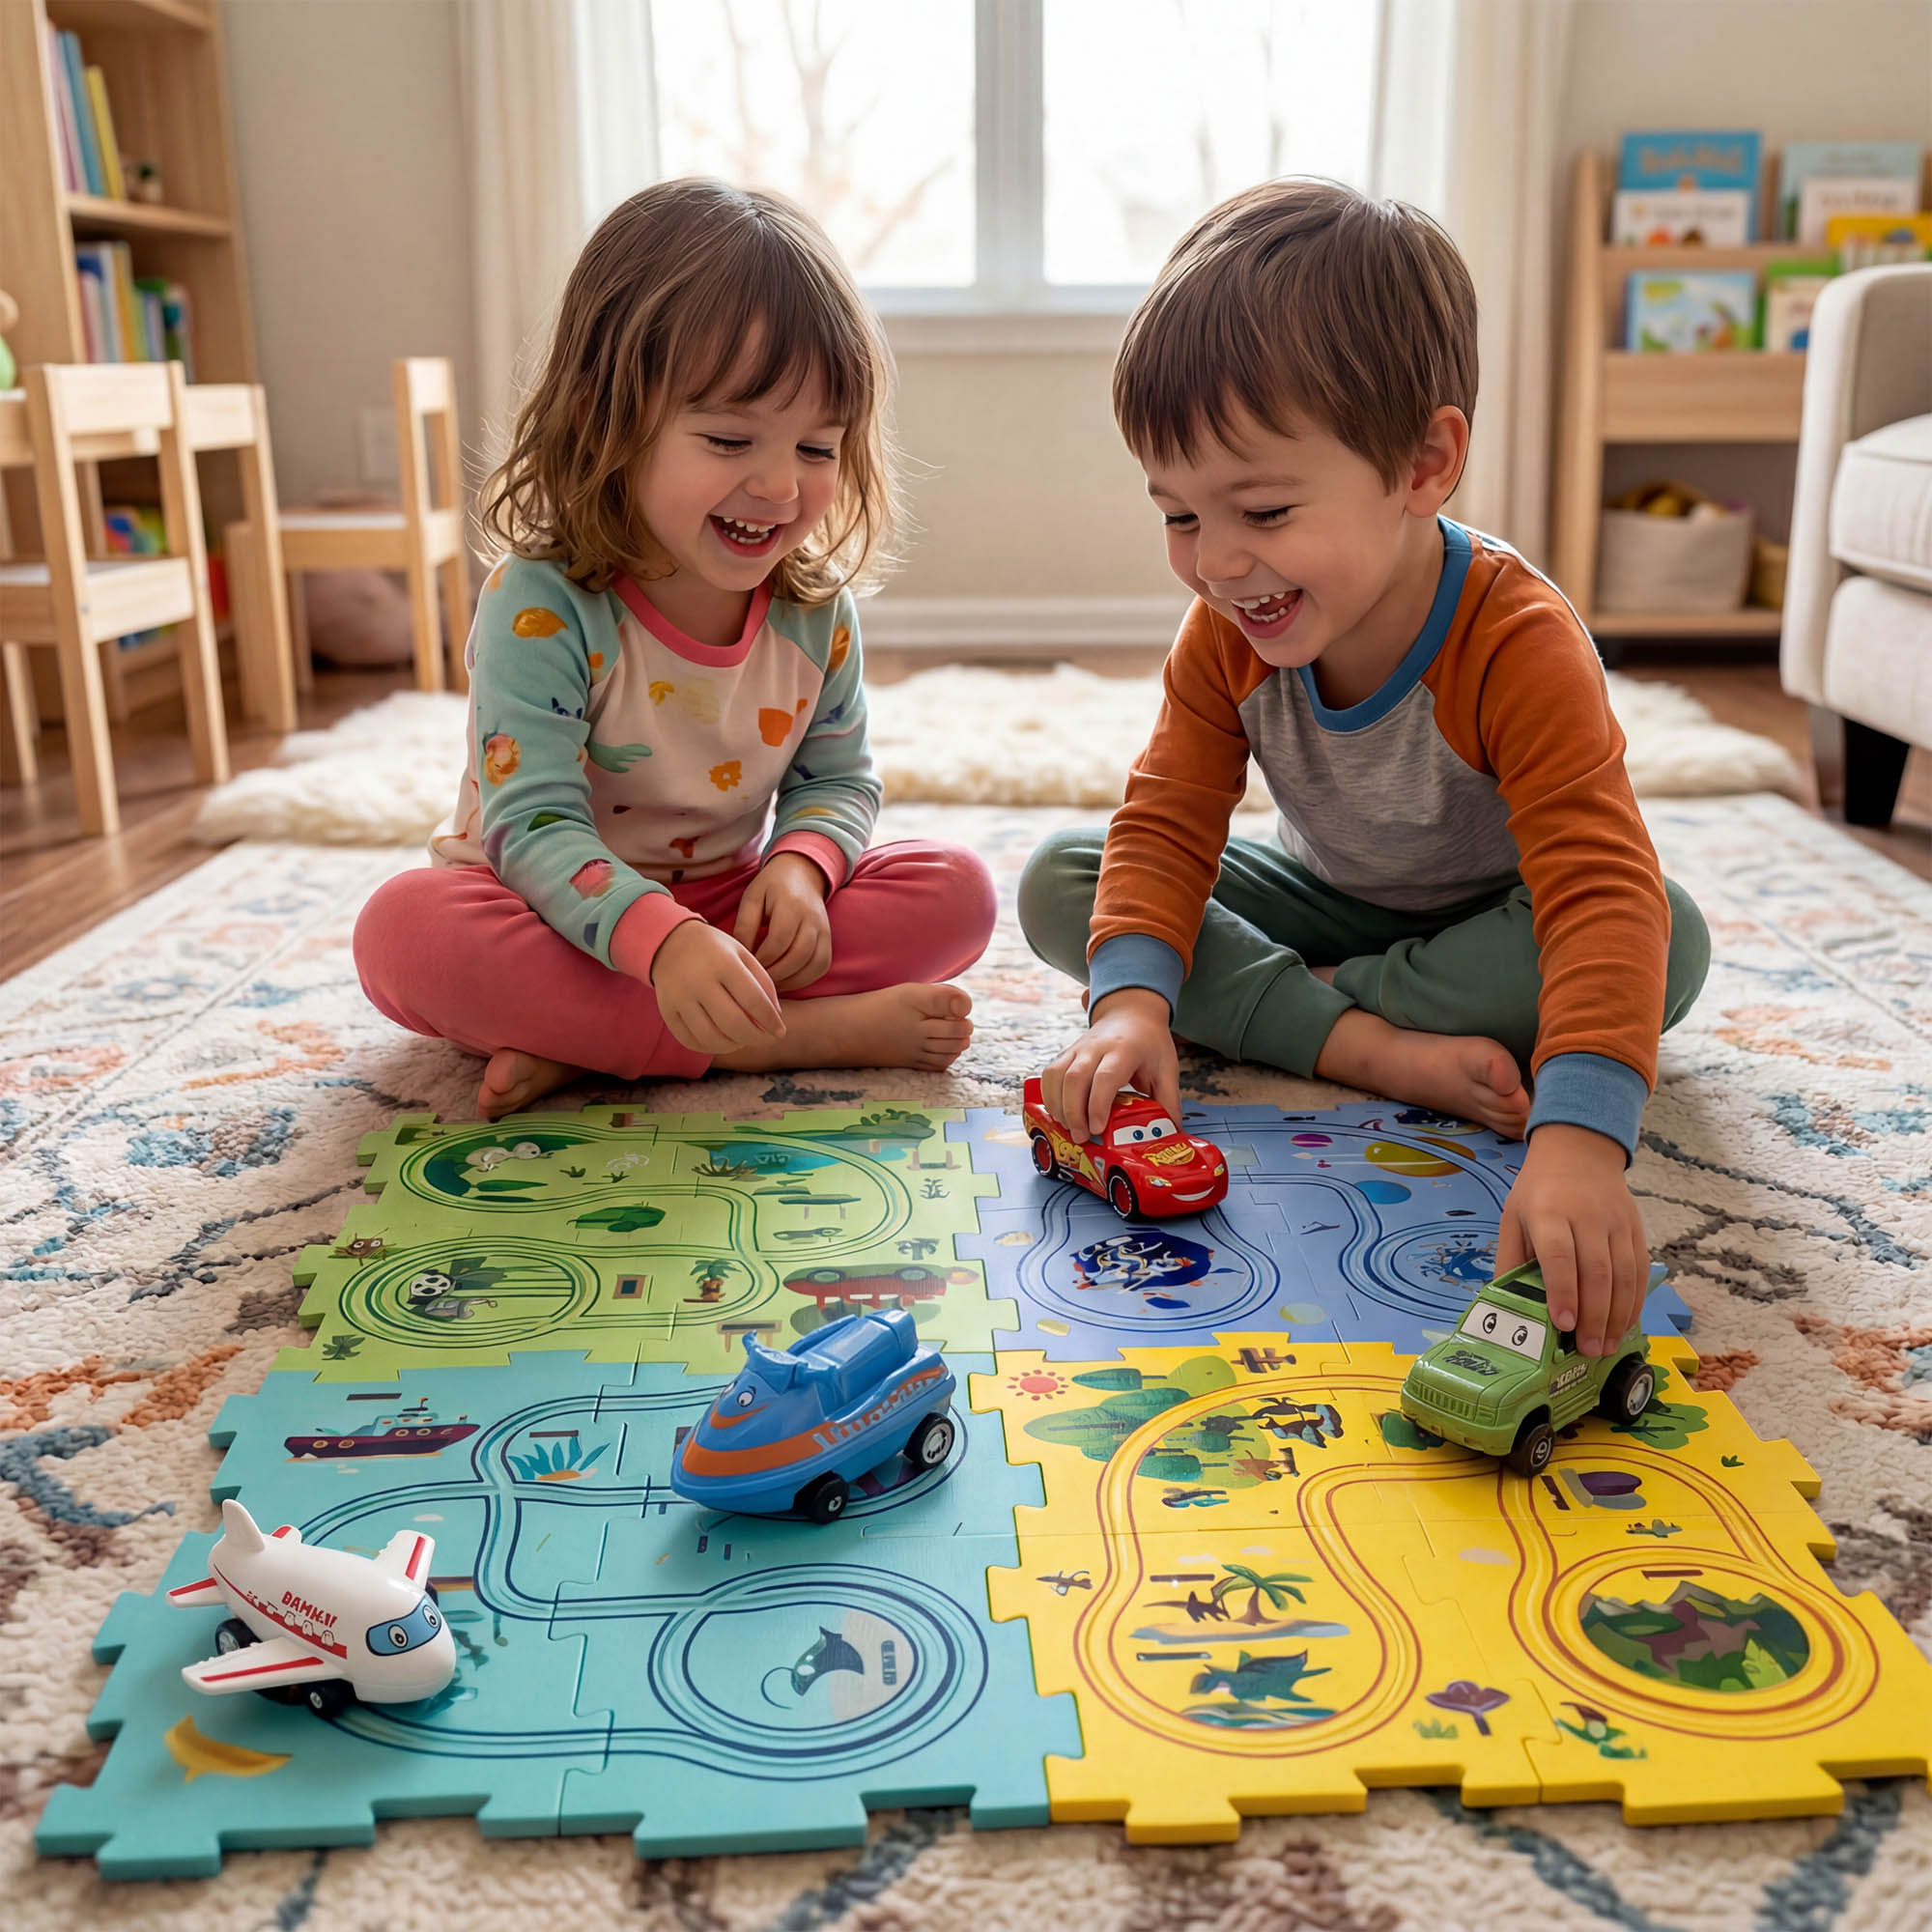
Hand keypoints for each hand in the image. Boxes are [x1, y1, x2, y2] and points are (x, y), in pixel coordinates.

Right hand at [649, 919, 784, 1054]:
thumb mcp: (743, 955)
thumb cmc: (715, 950)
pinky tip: (722, 1042)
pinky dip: (710, 1048)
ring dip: (734, 1046)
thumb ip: (763, 982)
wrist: (670, 942)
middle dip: (756, 1038)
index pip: (754, 1001)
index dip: (771, 1021)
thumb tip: (776, 1016)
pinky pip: (689, 1040)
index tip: (780, 1031)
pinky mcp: (666, 1010)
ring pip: (711, 1038)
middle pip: (733, 1024)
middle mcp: (699, 981)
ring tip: (744, 1040)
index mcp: (724, 963)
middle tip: (766, 1039)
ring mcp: (680, 997)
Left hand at [732, 853, 832, 991]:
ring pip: (813, 965)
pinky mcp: (829, 941)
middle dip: (775, 974)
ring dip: (790, 980)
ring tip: (769, 984)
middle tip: (756, 981)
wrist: (802, 874)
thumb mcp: (752, 898)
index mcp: (791, 904)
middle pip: (798, 956)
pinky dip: (804, 979)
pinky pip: (821, 967)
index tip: (746, 966)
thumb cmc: (771, 887)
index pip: (779, 941)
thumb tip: (741, 957)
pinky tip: (785, 981)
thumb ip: (744, 926)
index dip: (762, 959)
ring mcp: (824, 931)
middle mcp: (813, 918)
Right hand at [1042, 987, 1181, 1140]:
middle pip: (1075, 1078)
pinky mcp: (1066, 1053)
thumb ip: (1169, 1100)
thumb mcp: (1166, 1068)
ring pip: (1057, 1076)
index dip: (1098, 1104)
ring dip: (1058, 1106)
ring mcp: (1078, 1048)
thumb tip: (1169, 1132)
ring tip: (1070, 1129)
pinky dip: (1049, 1096)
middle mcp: (1096, 1047)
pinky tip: (1059, 1114)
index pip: (1105, 1077)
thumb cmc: (1149, 1043)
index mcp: (1124, 1050)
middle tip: (1081, 1137)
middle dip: (1074, 1112)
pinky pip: (1049, 1074)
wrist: (1131, 1012)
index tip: (1097, 1128)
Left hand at [1495, 1123, 1648, 1356]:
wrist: (1578, 1152)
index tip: (1564, 1325)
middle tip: (1589, 1350)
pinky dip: (1635, 1301)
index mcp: (1547, 1212)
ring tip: (1607, 1346)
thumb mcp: (1512, 1217)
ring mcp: (1616, 1222)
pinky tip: (1625, 1324)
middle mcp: (1586, 1216)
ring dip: (1618, 1316)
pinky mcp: (1636, 1229)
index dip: (1562, 1292)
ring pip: (1624, 1274)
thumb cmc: (1538, 1191)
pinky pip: (1640, 1270)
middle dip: (1594, 1316)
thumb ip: (1511, 1260)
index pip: (1558, 1255)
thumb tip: (1506, 1306)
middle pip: (1596, 1271)